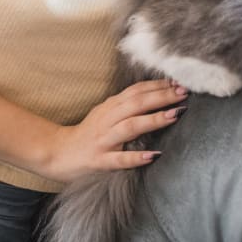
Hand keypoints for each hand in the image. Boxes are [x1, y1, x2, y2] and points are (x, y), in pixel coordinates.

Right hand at [41, 79, 187, 182]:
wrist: (57, 153)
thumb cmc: (89, 134)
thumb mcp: (106, 113)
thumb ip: (127, 105)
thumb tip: (157, 94)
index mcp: (111, 107)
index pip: (137, 91)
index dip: (158, 85)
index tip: (180, 81)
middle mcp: (108, 119)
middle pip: (137, 104)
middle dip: (162, 97)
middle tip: (184, 93)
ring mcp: (103, 140)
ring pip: (130, 127)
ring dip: (153, 120)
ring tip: (174, 115)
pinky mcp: (99, 160)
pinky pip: (119, 159)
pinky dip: (136, 157)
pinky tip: (153, 156)